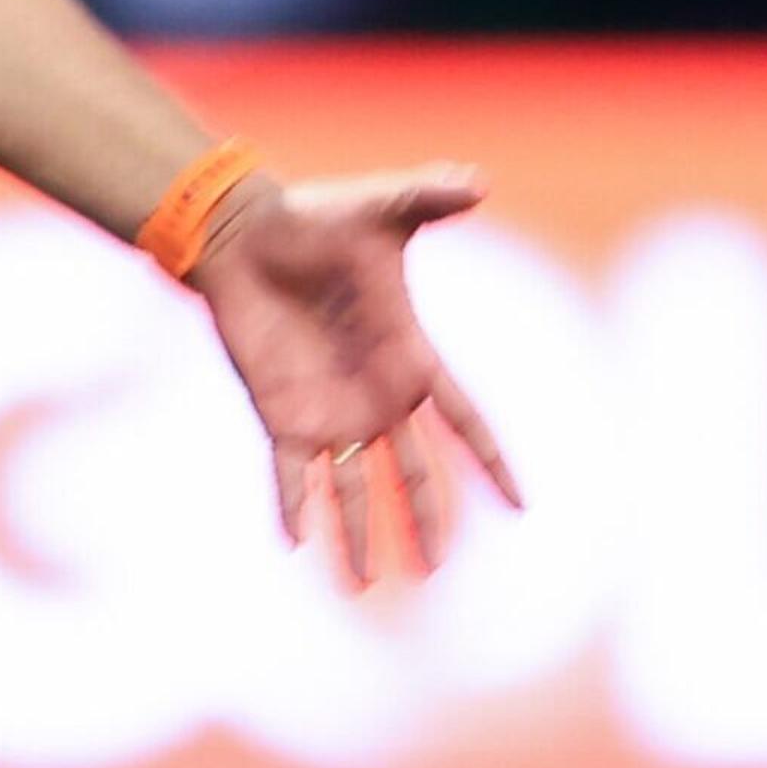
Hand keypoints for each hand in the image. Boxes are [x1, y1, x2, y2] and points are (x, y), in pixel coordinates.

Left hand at [185, 164, 523, 585]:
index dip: (493, 462)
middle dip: (427, 521)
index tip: (523, 506)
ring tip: (361, 588)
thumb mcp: (379, 209)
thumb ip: (426, 198)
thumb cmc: (315, 220)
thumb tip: (474, 179)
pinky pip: (289, 475)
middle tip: (435, 571)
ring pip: (351, 489)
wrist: (243, 234)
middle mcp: (374, 397)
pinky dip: (292, 508)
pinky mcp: (280, 413)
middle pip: (411, 473)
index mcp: (410, 357)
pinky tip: (297, 544)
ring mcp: (327, 410)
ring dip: (358, 537)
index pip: (464, 420)